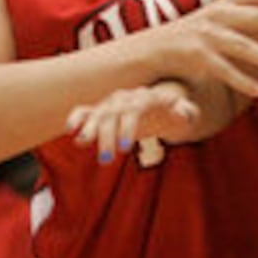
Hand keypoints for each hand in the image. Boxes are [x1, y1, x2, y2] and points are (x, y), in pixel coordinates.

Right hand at [68, 81, 198, 165]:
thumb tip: (182, 112)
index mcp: (147, 97)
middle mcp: (127, 97)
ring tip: (83, 145)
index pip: (135, 110)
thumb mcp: (186, 114)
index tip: (126, 148)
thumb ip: (186, 112)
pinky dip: (77, 118)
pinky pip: (86, 111)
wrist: (163, 106)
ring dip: (90, 130)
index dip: (128, 128)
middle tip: (106, 160)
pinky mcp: (103, 110)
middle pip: (113, 113)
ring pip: (98, 113)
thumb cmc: (176, 112)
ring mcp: (114, 103)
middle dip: (107, 136)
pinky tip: (71, 131)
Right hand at [147, 0, 257, 97]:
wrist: (144, 52)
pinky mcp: (192, 56)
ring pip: (242, 45)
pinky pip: (222, 70)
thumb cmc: (187, 35)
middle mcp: (215, 14)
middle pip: (256, 17)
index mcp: (225, 2)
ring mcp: (202, 35)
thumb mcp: (216, 12)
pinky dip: (242, 81)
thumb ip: (245, 2)